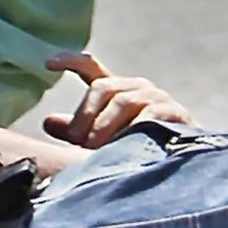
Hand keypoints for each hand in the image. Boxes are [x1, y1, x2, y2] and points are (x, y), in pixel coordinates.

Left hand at [42, 50, 188, 149]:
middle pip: (102, 87)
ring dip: (104, 126)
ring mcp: (156, 98)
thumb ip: (77, 130)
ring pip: (122, 102)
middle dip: (85, 115)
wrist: (179, 166)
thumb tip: (48, 122)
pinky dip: (132, 130)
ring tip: (95, 149)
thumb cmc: (135, 150)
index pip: (91, 68)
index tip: (48, 63)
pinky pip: (148, 115)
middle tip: (77, 140)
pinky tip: (126, 144)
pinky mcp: (174, 112)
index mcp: (117, 91)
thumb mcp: (101, 139)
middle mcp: (136, 88)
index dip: (70, 61)